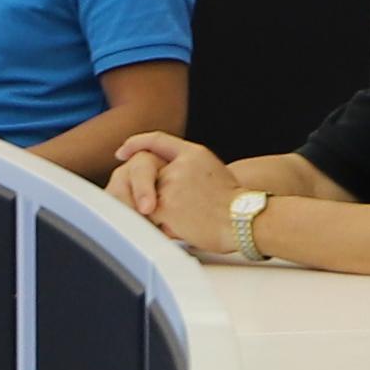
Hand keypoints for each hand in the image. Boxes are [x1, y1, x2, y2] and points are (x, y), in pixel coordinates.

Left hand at [110, 135, 231, 253]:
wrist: (245, 219)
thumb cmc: (235, 205)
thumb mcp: (213, 171)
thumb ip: (187, 169)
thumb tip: (162, 178)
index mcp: (193, 153)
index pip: (156, 140)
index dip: (136, 144)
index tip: (123, 152)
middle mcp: (179, 165)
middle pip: (147, 175)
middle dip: (149, 194)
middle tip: (160, 206)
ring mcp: (170, 185)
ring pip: (146, 198)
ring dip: (158, 213)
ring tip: (185, 221)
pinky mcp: (164, 206)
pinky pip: (148, 217)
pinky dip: (159, 226)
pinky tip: (181, 229)